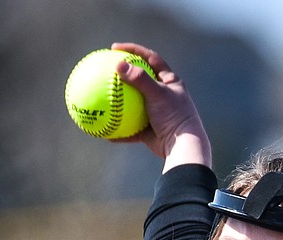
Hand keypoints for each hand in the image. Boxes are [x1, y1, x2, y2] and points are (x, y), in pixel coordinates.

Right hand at [109, 42, 211, 169]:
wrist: (184, 147)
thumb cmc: (174, 117)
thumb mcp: (158, 94)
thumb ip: (140, 79)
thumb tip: (118, 65)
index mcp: (170, 83)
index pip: (151, 59)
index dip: (134, 50)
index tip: (114, 48)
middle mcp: (164, 97)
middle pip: (139, 80)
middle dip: (123, 75)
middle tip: (104, 68)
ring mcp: (156, 114)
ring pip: (132, 105)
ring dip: (117, 102)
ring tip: (99, 97)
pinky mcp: (150, 131)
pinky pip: (130, 129)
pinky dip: (118, 130)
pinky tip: (103, 130)